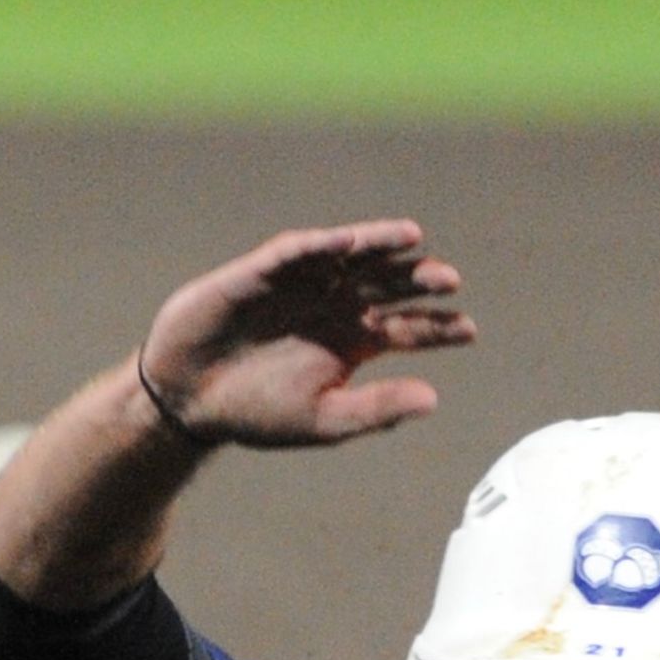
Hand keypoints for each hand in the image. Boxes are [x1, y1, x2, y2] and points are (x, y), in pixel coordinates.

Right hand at [136, 221, 475, 449]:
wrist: (190, 400)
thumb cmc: (257, 412)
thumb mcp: (324, 418)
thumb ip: (376, 408)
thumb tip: (433, 398)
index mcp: (354, 341)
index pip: (407, 328)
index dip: (438, 327)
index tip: (469, 331)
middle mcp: (335, 305)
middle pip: (388, 285)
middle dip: (418, 280)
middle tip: (449, 282)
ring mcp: (302, 284)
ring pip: (352, 257)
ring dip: (381, 245)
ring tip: (414, 240)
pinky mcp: (263, 271)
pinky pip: (297, 251)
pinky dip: (323, 244)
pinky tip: (349, 241)